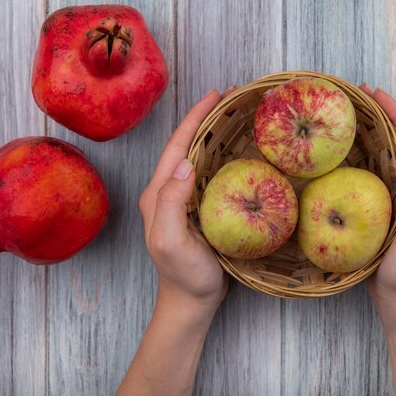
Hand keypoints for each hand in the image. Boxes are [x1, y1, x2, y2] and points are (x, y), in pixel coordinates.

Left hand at [139, 89, 232, 308]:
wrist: (192, 300)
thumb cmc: (185, 274)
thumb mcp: (172, 241)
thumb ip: (171, 202)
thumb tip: (185, 163)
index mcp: (159, 193)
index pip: (177, 147)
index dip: (194, 119)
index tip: (214, 96)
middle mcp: (168, 191)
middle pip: (185, 145)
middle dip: (204, 119)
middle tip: (229, 99)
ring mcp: (183, 199)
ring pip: (196, 156)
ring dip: (212, 134)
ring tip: (233, 116)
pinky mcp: (198, 208)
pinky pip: (208, 173)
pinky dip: (220, 155)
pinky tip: (236, 152)